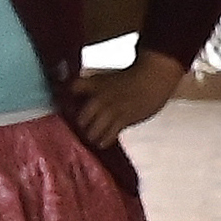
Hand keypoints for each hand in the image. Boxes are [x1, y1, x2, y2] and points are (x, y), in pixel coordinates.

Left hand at [69, 51, 191, 151]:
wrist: (153, 79)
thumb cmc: (130, 79)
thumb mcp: (105, 79)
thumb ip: (90, 89)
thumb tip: (74, 99)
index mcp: (93, 84)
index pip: (71, 90)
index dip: (67, 102)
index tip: (67, 109)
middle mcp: (99, 97)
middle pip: (79, 119)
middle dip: (80, 126)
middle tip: (82, 130)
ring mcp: (110, 110)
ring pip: (91, 132)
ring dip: (91, 136)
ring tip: (93, 137)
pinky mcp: (122, 121)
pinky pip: (107, 137)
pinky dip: (103, 141)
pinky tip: (104, 140)